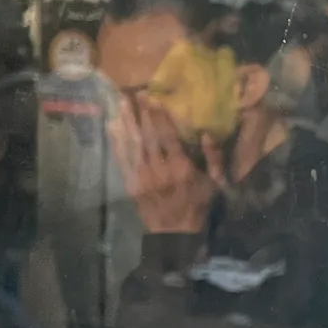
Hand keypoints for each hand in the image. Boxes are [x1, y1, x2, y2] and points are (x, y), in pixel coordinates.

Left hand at [108, 92, 216, 235]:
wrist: (175, 234)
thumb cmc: (198, 206)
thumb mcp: (216, 184)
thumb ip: (214, 159)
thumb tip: (207, 134)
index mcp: (182, 169)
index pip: (168, 137)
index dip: (160, 117)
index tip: (153, 98)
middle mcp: (160, 170)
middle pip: (148, 137)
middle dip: (141, 113)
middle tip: (134, 93)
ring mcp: (142, 178)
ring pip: (133, 144)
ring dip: (127, 122)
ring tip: (121, 102)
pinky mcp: (131, 184)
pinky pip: (122, 160)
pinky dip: (117, 142)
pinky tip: (112, 127)